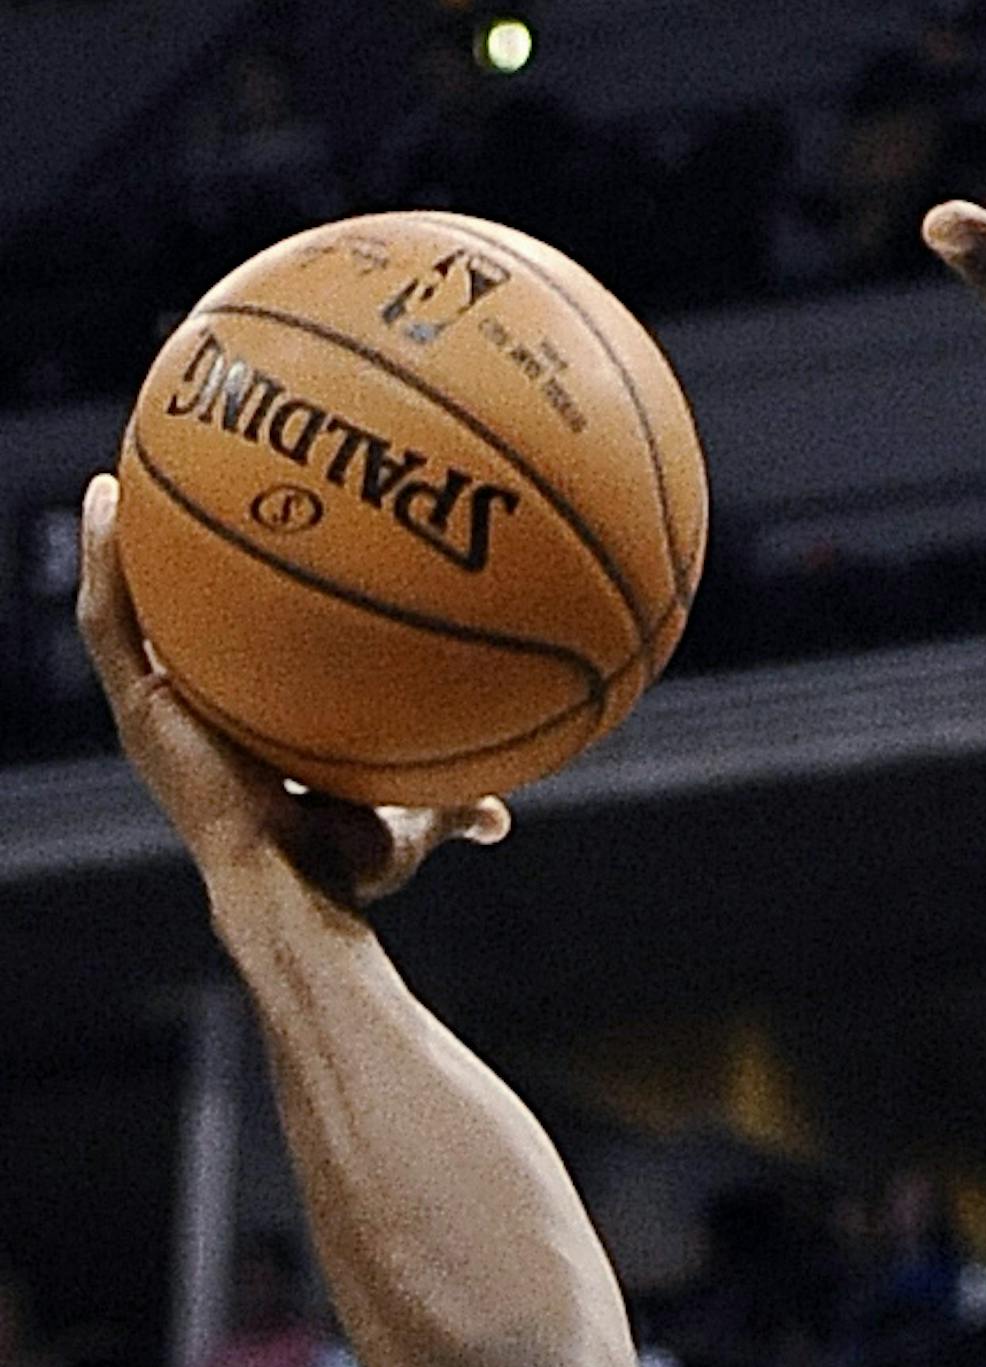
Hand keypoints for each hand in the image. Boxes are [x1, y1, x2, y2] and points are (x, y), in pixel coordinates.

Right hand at [76, 475, 509, 910]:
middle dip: (160, 568)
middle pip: (163, 630)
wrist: (292, 889)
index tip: (239, 563)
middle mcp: (185, 724)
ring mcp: (154, 718)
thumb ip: (451, 809)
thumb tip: (501, 818)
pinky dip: (104, 560)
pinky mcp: (136, 710)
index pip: (220, 669)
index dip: (220, 622)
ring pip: (121, 613)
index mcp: (233, 743)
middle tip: (165, 497)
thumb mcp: (407, 824)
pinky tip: (106, 499)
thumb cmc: (344, 871)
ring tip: (114, 477)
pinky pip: (109, 622)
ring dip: (116, 546)